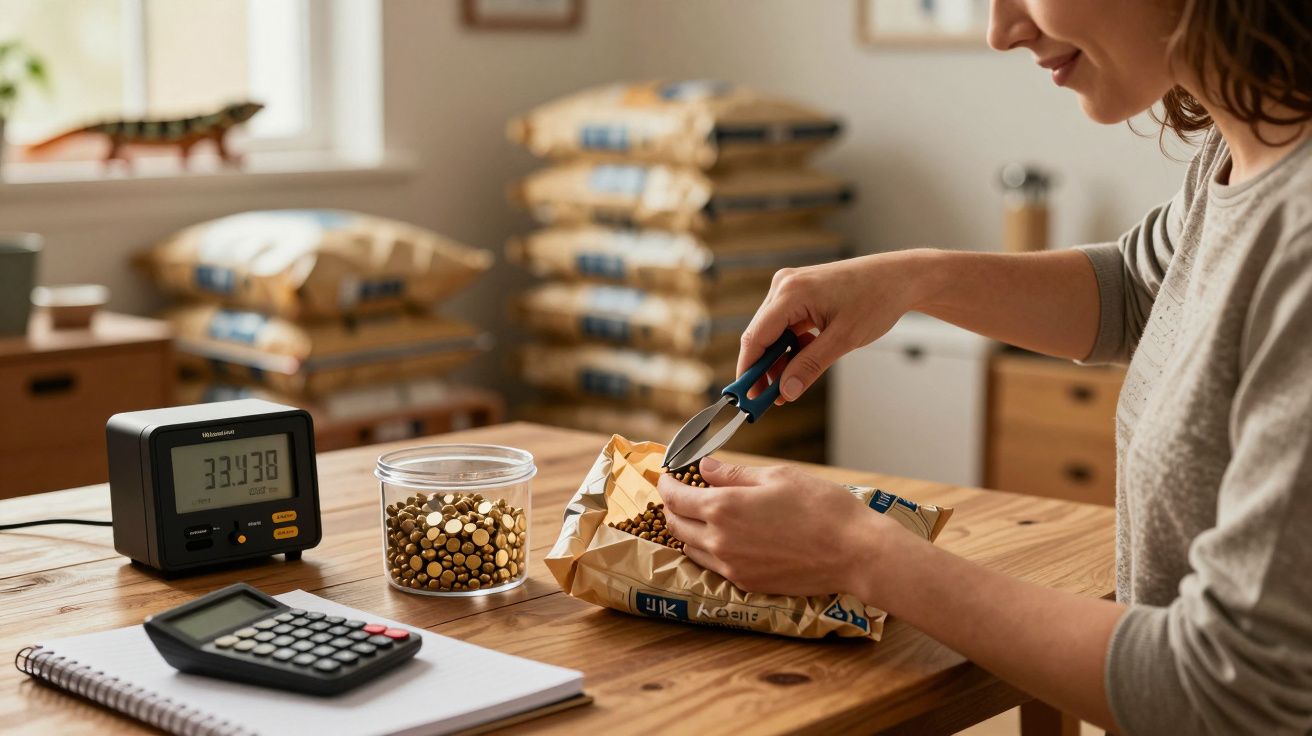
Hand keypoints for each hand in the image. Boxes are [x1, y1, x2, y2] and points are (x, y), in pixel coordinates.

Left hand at [658, 456, 898, 597]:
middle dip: (672, 507)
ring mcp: (731, 567)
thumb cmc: (820, 506)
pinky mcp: (747, 584)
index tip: (667, 474)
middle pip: (676, 525)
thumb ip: (732, 474)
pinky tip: (724, 538)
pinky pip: (714, 566)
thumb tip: (704, 467)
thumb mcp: (776, 476)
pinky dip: (709, 550)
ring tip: (702, 515)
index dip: (667, 483)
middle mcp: (719, 540)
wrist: (853, 552)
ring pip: (691, 549)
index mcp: (723, 507)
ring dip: (688, 531)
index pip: (675, 497)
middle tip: (681, 493)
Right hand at [738, 250, 938, 402]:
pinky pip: (786, 324)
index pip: (756, 337)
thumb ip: (810, 366)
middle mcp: (785, 285)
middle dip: (765, 368)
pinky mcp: (801, 292)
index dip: (749, 370)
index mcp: (791, 292)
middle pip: (760, 335)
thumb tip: (786, 391)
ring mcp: (791, 287)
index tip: (747, 397)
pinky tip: (804, 360)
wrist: (900, 278)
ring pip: (773, 332)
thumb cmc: (876, 299)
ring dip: (780, 359)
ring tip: (790, 385)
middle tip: (769, 399)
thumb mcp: (843, 339)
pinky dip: (791, 346)